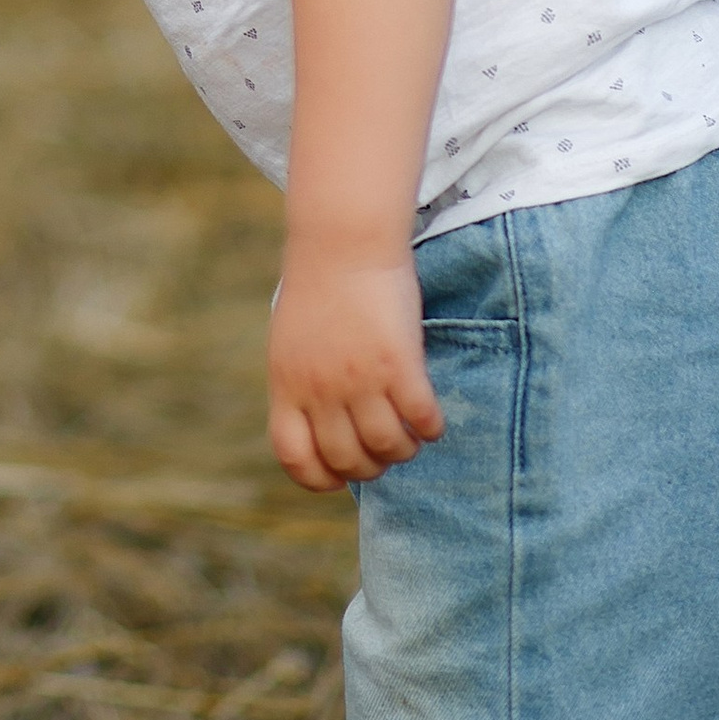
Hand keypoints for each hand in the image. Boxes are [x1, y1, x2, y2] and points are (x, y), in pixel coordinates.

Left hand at [266, 251, 444, 492]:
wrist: (343, 241)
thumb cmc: (319, 288)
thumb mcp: (291, 341)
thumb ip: (303, 383)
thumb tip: (324, 427)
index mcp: (287, 384)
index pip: (295, 458)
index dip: (320, 478)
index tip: (340, 476)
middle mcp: (321, 389)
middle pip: (348, 461)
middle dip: (371, 467)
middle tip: (385, 450)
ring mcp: (359, 379)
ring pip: (388, 447)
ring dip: (404, 450)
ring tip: (410, 435)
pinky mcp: (398, 363)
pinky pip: (420, 420)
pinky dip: (430, 428)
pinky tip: (431, 420)